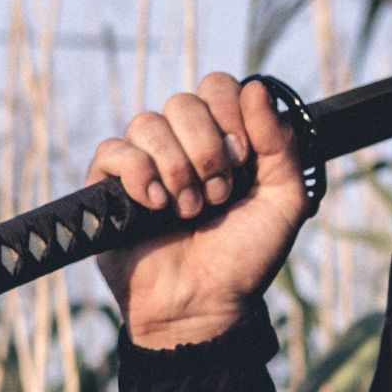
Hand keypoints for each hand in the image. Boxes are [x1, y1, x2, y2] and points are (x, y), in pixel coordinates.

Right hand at [87, 71, 312, 350]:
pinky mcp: (109, 186)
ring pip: (148, 122)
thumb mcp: (282, 201)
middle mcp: (182, 145)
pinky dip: (139, 175)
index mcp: (221, 139)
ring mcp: (144, 163)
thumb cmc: (244, 258)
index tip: (243, 157)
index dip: (230, 113)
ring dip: (176, 168)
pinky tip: (156, 206)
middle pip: (183, 101)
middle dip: (207, 149)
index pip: (218, 86)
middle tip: (219, 194)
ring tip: (189, 210)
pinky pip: (114, 150)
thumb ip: (279, 143)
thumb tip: (256, 88)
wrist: (205, 305)